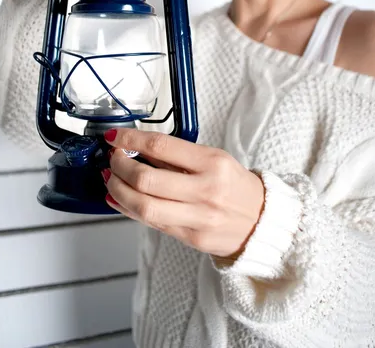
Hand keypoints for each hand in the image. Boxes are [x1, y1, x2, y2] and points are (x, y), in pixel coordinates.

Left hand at [103, 129, 264, 258]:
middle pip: (147, 178)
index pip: (161, 147)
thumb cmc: (236, 186)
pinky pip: (152, 223)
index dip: (131, 140)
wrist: (263, 221)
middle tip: (112, 159)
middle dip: (120, 166)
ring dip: (118, 191)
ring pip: (144, 206)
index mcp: (213, 163)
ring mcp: (198, 217)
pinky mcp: (192, 238)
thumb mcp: (215, 159)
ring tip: (111, 179)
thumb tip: (137, 147)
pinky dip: (129, 210)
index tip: (114, 137)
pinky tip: (119, 200)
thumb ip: (178, 156)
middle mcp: (205, 190)